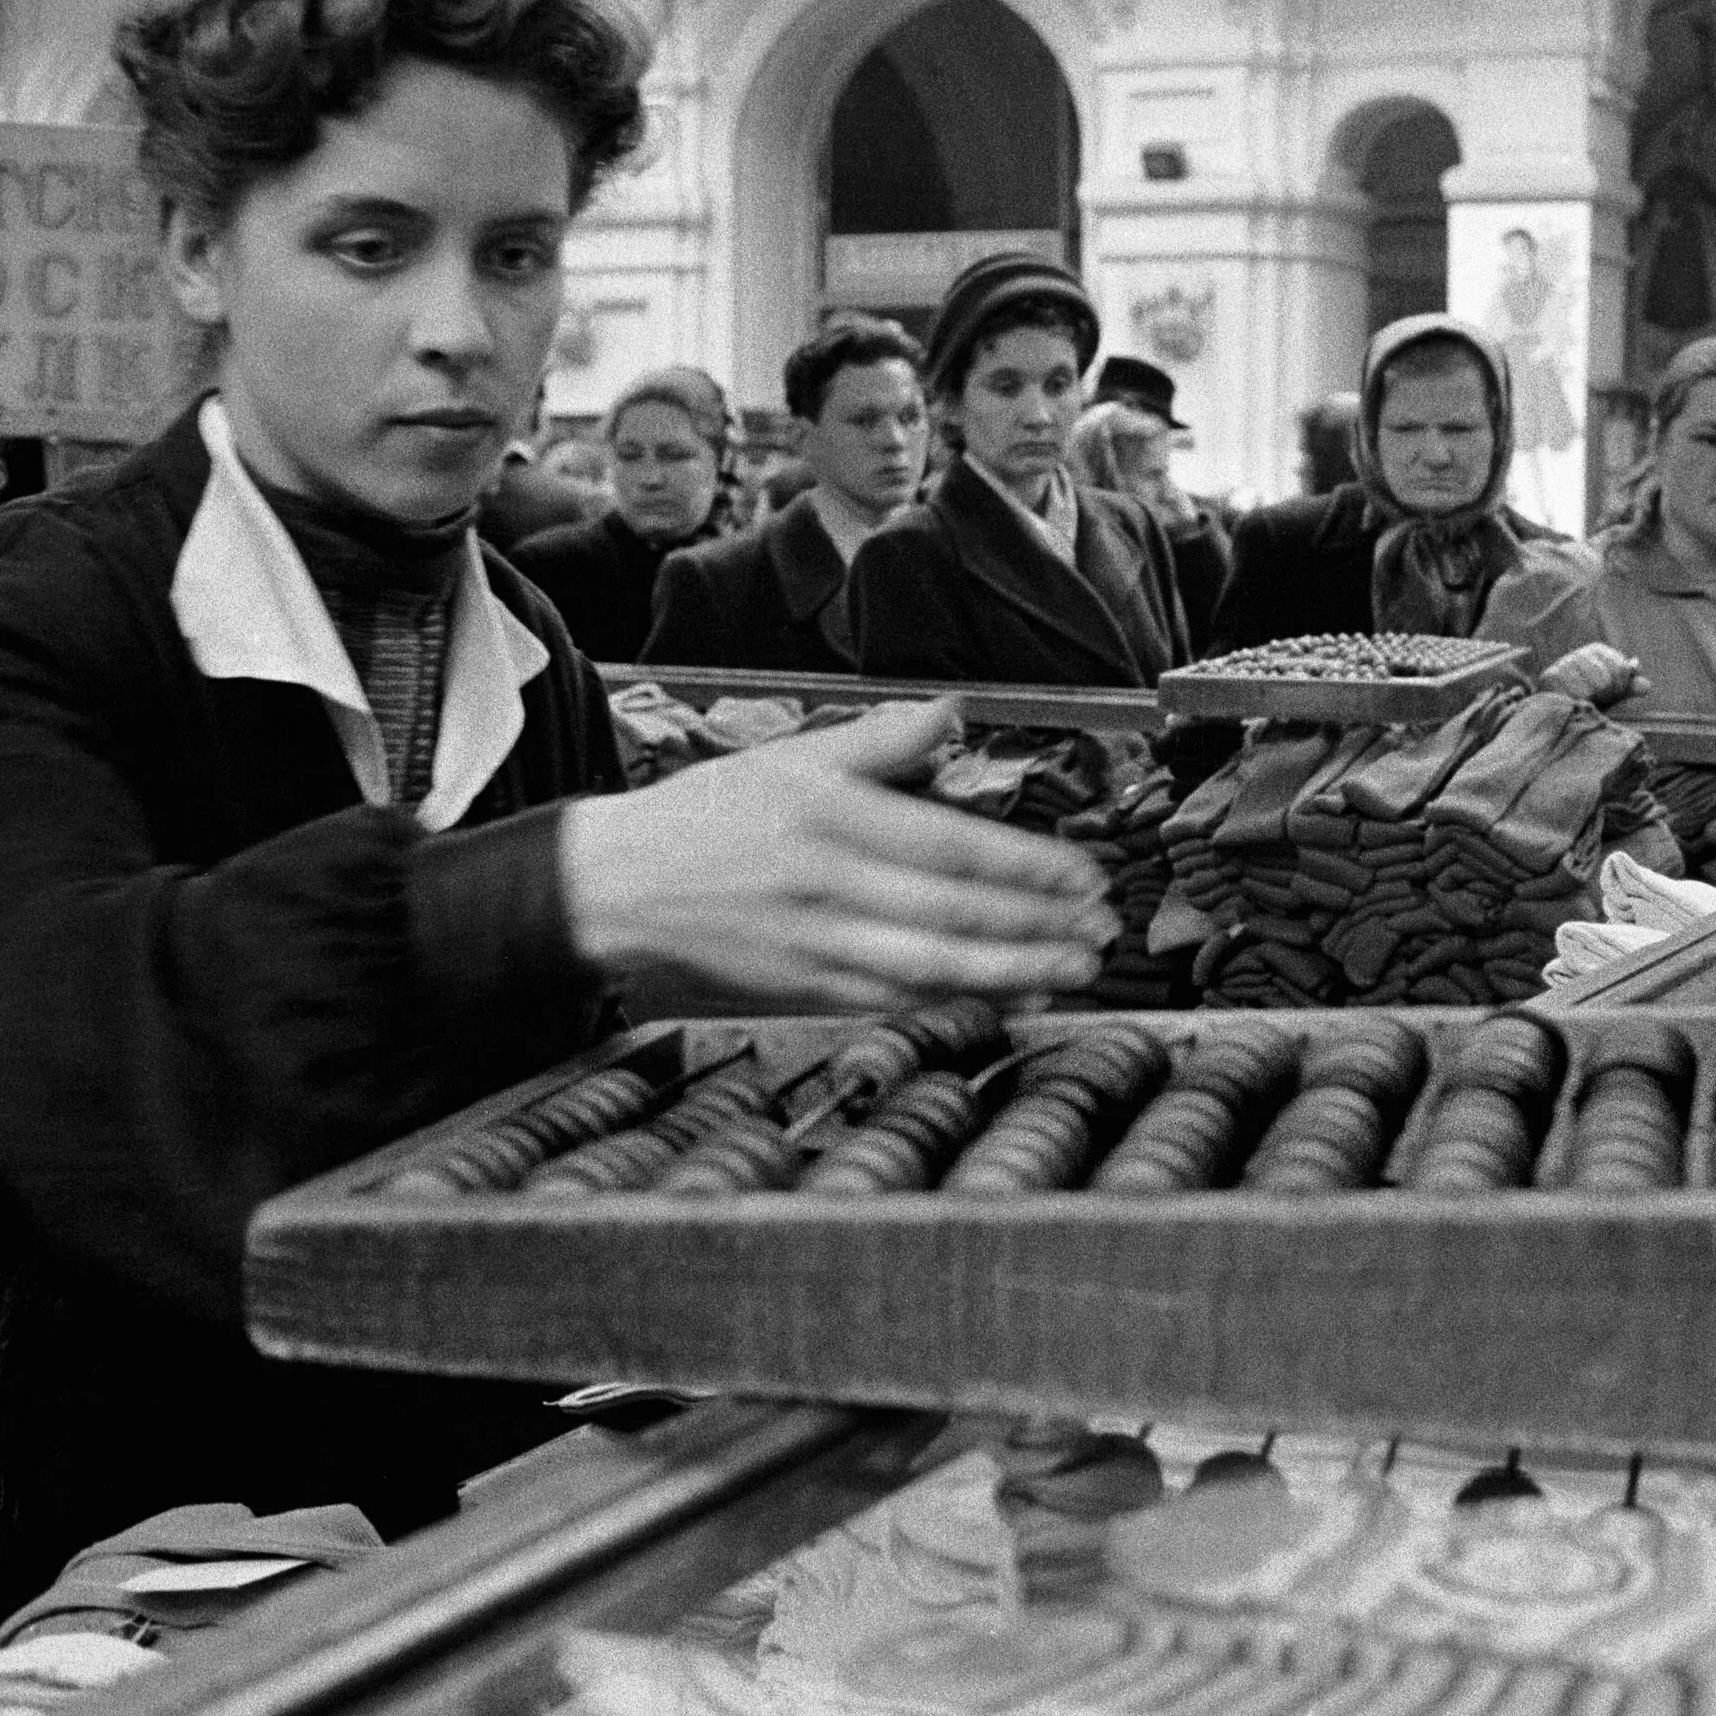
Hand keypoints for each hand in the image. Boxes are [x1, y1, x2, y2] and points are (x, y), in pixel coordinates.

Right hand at [561, 698, 1120, 1010]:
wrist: (613, 887)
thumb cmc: (706, 817)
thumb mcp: (788, 758)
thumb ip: (878, 740)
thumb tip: (954, 710)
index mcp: (831, 816)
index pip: (951, 845)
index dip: (1026, 866)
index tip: (1084, 874)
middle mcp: (828, 883)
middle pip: (953, 911)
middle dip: (1039, 925)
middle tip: (1103, 929)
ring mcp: (815, 944)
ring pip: (932, 966)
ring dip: (1014, 973)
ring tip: (1075, 971)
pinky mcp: (803, 989)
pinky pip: (895, 1001)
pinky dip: (958, 1005)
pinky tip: (1009, 1001)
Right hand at [1539, 643, 1651, 708]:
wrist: (1556, 710)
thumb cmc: (1588, 700)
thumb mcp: (1613, 693)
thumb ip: (1629, 688)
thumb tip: (1646, 686)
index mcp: (1598, 651)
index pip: (1622, 668)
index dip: (1620, 688)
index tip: (1610, 694)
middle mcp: (1581, 653)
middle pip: (1608, 679)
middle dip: (1605, 696)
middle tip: (1595, 699)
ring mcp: (1565, 664)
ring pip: (1594, 687)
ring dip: (1592, 701)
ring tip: (1584, 701)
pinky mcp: (1551, 676)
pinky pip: (1577, 694)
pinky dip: (1578, 702)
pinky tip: (1572, 701)